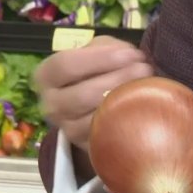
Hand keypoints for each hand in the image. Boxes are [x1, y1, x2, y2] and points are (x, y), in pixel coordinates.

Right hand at [34, 36, 153, 180]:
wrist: (90, 108)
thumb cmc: (92, 72)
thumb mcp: (93, 52)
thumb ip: (106, 47)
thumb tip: (128, 55)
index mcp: (46, 76)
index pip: (66, 65)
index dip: (101, 58)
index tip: (132, 54)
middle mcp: (50, 105)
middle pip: (84, 94)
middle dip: (120, 80)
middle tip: (145, 69)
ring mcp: (66, 128)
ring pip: (96, 116)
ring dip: (125, 99)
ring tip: (146, 85)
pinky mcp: (84, 145)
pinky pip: (106, 133)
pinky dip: (125, 119)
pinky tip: (140, 106)